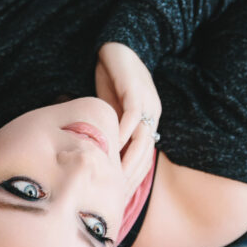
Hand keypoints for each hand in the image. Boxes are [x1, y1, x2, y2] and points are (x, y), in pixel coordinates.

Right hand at [94, 42, 161, 196]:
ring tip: (111, 177)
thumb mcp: (109, 112)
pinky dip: (122, 132)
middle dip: (129, 178)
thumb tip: (94, 161)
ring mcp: (147, 103)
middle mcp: (152, 116)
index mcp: (148, 125)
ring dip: (127, 159)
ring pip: (141, 139)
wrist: (117, 45)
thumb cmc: (111, 80)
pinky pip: (131, 116)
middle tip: (112, 196)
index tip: (116, 200)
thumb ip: (107, 133)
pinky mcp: (135, 90)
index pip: (143, 161)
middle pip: (145, 155)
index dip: (131, 182)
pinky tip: (109, 146)